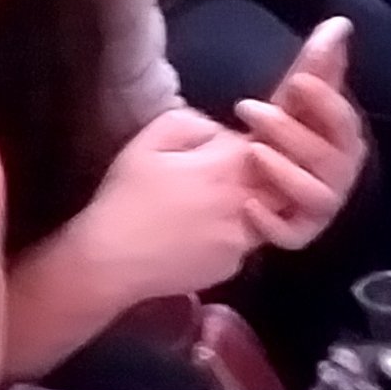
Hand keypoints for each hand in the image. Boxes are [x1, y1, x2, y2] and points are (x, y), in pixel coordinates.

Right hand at [77, 109, 257, 302]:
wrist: (111, 258)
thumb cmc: (126, 197)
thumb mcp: (146, 144)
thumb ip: (189, 122)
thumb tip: (217, 128)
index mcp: (225, 167)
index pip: (267, 145)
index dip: (250, 143)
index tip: (228, 146)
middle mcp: (245, 202)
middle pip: (278, 183)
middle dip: (260, 175)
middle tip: (225, 176)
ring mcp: (242, 239)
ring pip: (265, 215)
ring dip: (248, 205)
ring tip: (208, 205)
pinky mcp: (233, 266)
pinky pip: (243, 243)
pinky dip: (228, 235)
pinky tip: (195, 234)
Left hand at [232, 20, 364, 249]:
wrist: (233, 189)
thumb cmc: (272, 138)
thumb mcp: (287, 101)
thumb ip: (314, 66)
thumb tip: (338, 24)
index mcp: (336, 140)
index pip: (342, 120)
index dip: (327, 100)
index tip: (298, 79)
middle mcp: (333, 175)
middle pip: (332, 158)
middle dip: (293, 131)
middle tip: (247, 107)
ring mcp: (315, 207)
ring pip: (318, 197)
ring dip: (286, 174)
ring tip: (251, 151)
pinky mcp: (293, 235)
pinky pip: (293, 237)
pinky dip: (272, 224)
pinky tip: (248, 206)